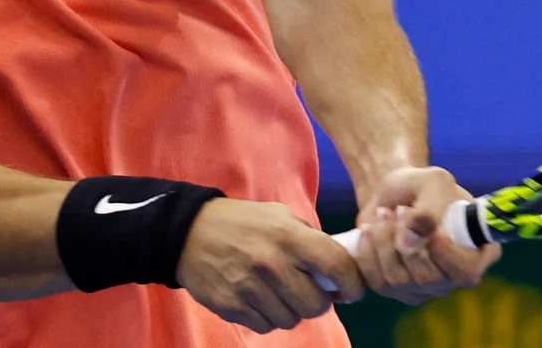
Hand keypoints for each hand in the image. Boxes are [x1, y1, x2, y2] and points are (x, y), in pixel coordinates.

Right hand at [176, 198, 364, 332]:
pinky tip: (260, 299)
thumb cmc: (242, 223)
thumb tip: (339, 267)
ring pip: (291, 319)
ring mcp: (251, 288)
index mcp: (289, 236)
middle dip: (319, 301)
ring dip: (292, 310)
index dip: (353, 283)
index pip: (336, 265)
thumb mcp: (279, 216)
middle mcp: (272, 263)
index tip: (353, 290)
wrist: (188, 233)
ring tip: (280, 292)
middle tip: (310, 291)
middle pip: (316, 305)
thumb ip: (309, 238)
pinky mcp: (232, 307)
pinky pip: (266, 326)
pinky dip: (268, 318)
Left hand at [352, 166, 500, 304]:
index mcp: (479, 252)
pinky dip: (368, 252)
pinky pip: (377, 282)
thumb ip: (428, 210)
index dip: (445, 254)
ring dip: (384, 242)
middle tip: (400, 209)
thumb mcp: (433, 182)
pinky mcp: (398, 290)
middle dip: (405, 241)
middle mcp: (454, 276)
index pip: (466, 271)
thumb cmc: (421, 186)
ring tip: (385, 214)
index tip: (430, 227)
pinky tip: (370, 229)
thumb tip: (410, 245)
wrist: (392, 193)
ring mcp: (427, 288)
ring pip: (399, 281)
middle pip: (428, 279)